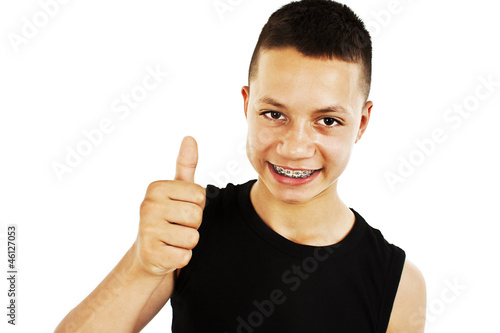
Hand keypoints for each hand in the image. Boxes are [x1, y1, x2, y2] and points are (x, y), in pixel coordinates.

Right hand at [134, 136, 205, 275]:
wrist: (148, 253)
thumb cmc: (168, 218)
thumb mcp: (177, 190)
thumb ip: (186, 165)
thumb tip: (190, 138)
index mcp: (156, 188)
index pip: (199, 195)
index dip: (197, 206)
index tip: (182, 209)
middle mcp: (147, 206)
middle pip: (196, 216)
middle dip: (193, 225)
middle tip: (178, 226)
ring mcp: (146, 230)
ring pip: (192, 237)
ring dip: (188, 242)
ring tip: (173, 239)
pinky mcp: (151, 254)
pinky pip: (185, 256)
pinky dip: (182, 257)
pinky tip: (169, 253)